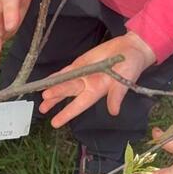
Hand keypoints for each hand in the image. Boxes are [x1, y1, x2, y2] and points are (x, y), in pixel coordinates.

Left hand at [39, 33, 155, 127]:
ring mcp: (82, 74)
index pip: (78, 105)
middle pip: (68, 93)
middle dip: (55, 99)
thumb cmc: (130, 67)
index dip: (67, 114)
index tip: (55, 123)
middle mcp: (87, 85)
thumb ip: (117, 95)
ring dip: (53, 89)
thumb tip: (114, 111)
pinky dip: (56, 76)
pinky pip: (66, 71)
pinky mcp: (80, 63)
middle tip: (43, 107)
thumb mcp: (125, 81)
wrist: (131, 49)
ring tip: (42, 97)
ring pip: (64, 83)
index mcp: (96, 91)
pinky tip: (47, 80)